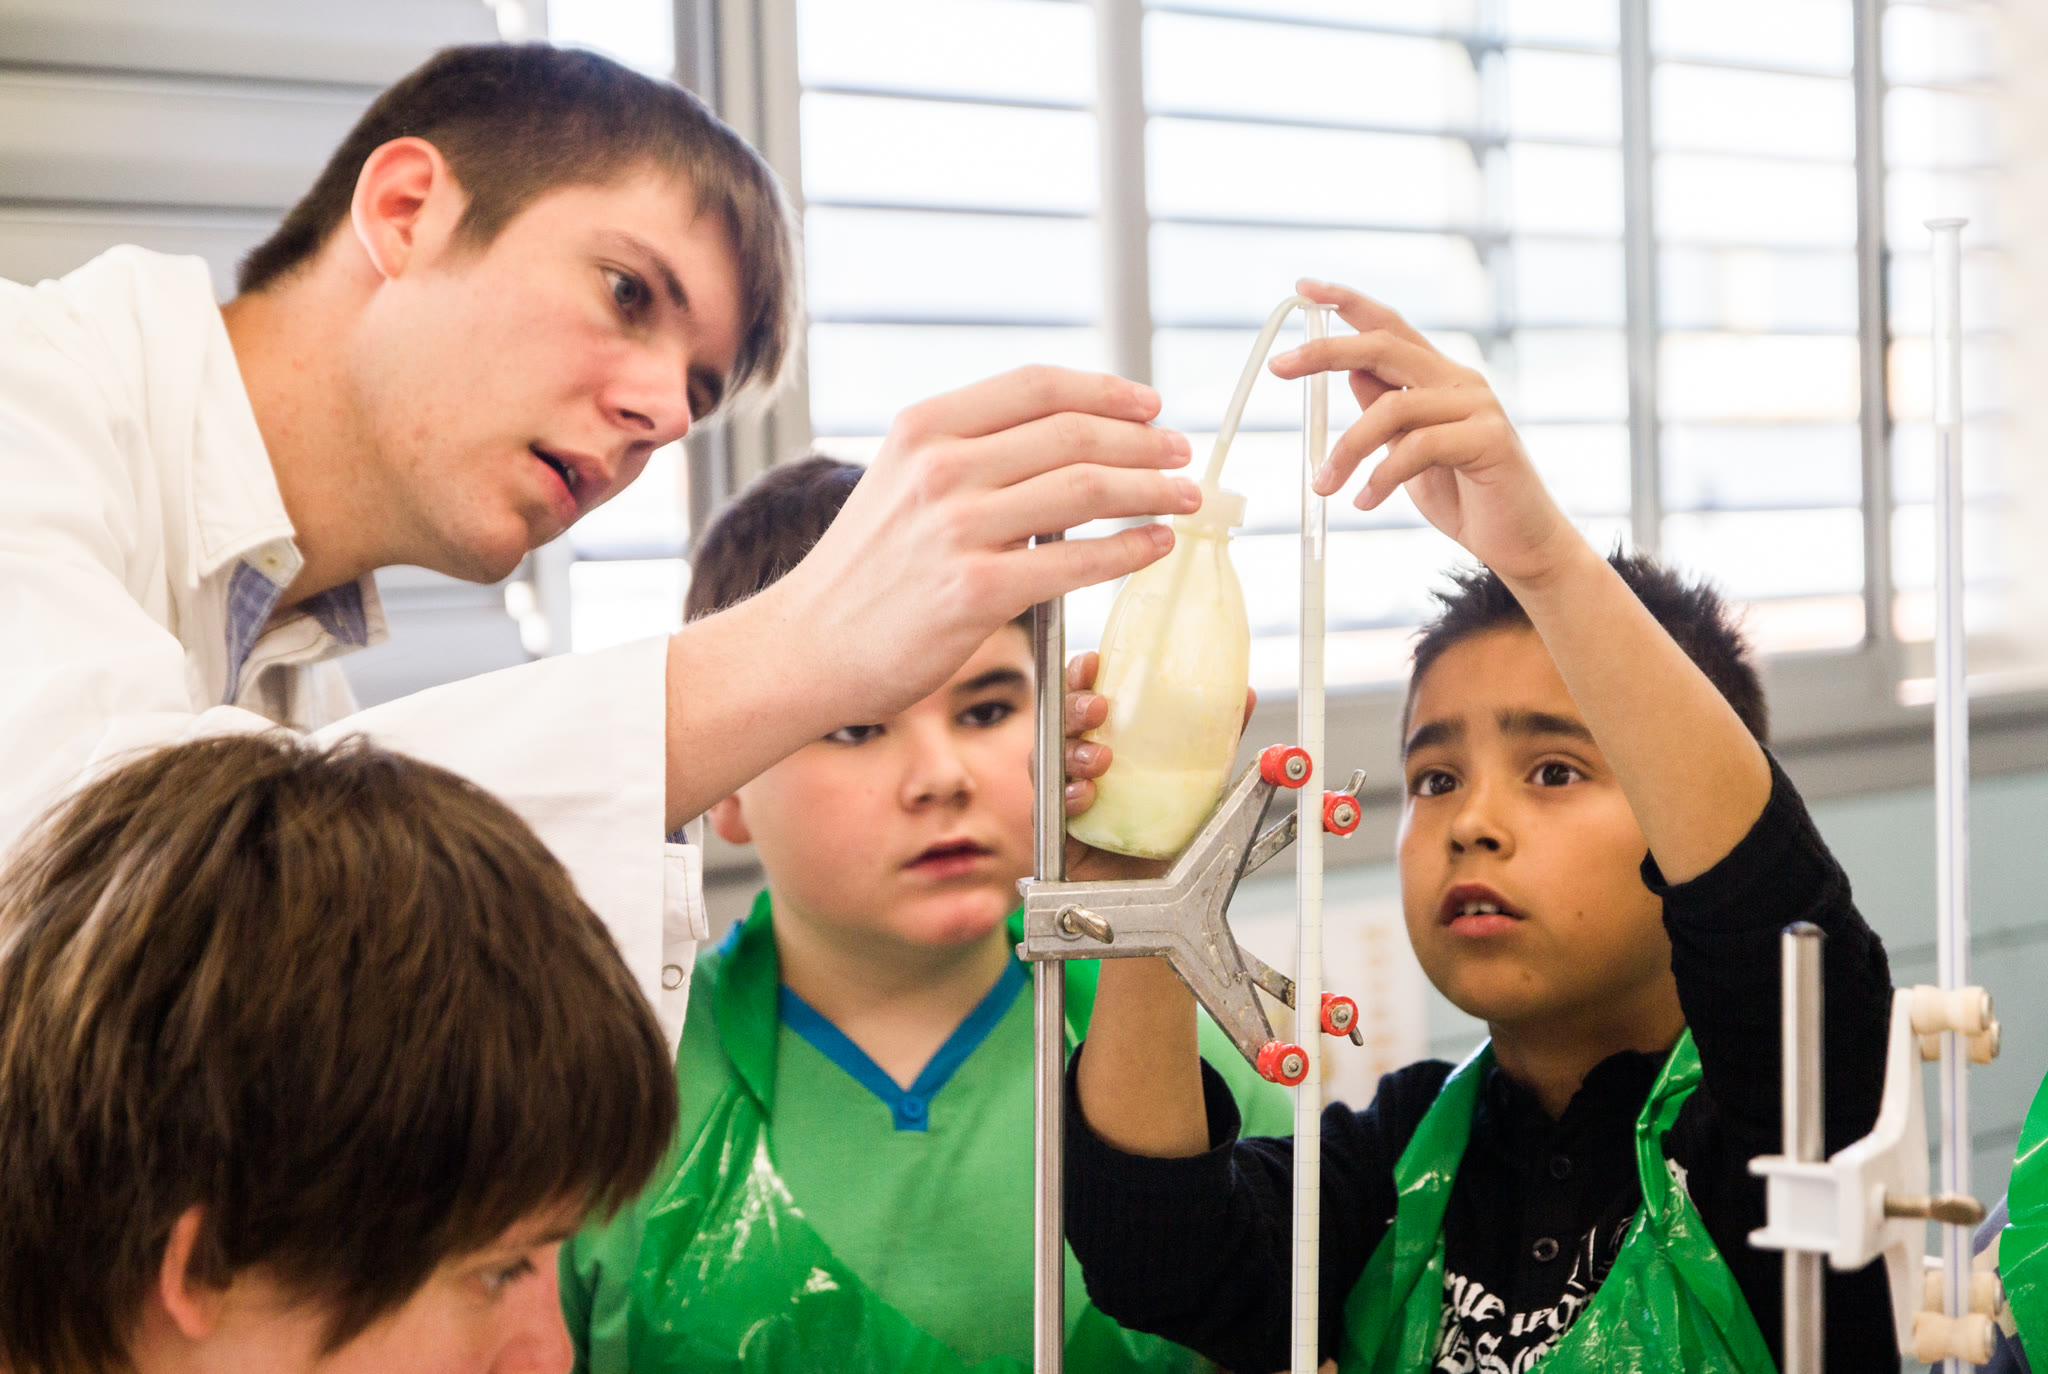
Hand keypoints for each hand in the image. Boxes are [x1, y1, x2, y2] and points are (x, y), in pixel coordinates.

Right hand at [777, 367, 1197, 725]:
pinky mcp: (976, 592)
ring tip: (1185, 497)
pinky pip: (1078, 562)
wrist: (806, 647)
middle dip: (1145, 442)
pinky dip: (1130, 549)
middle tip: (1181, 455)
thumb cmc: (864, 573)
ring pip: (1086, 490)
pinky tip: (1155, 546)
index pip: (1037, 386)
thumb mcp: (900, 482)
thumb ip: (969, 454)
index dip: (1107, 390)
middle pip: (1074, 434)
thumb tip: (1065, 441)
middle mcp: (941, 468)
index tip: (1149, 405)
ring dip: (1152, 490)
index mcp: (924, 428)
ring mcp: (958, 529)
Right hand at [1060, 651, 1253, 883]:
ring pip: (1046, 760)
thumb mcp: (1201, 778)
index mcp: (1105, 739)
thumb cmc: (1171, 831)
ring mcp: (1063, 795)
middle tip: (1098, 708)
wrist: (1162, 893)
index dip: (1081, 675)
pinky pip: (1049, 809)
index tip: (1094, 662)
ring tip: (1099, 759)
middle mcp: (1077, 762)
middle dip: (1072, 707)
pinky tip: (1086, 796)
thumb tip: (1249, 695)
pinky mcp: (1058, 833)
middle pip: (1056, 721)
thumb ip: (1218, 739)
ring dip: (1070, 752)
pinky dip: (1069, 798)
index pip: (1082, 696)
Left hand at [1268, 279, 1582, 587]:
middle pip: (1384, 348)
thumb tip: (1350, 374)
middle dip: (1326, 352)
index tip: (1304, 289)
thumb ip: (1385, 412)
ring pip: (1393, 408)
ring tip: (1324, 486)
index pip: (1389, 326)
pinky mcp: (1489, 439)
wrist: (1518, 541)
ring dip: (1347, 450)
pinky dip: (1382, 477)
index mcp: (1438, 376)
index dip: (1348, 303)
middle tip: (1280, 367)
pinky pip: (1418, 447)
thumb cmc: (1464, 496)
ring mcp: (1478, 406)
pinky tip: (1366, 502)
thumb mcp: (1408, 452)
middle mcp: (1459, 380)